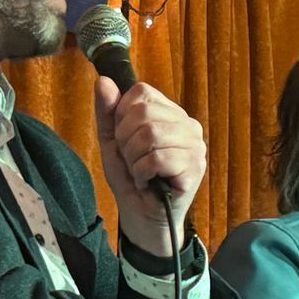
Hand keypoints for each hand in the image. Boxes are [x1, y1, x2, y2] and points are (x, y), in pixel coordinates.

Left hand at [94, 76, 205, 256]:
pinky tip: (149, 182)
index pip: (141, 92)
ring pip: (150, 134)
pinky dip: (143, 174)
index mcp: (170, 112)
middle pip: (143, 112)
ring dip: (134, 160)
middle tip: (133, 161)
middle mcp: (187, 124)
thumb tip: (103, 80)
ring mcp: (195, 145)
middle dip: (126, 142)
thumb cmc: (131, 179)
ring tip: (141, 172)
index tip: (125, 141)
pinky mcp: (195, 167)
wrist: (142, 217)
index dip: (122, 117)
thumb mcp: (112, 142)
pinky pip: (157, 158)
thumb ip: (107, 112)